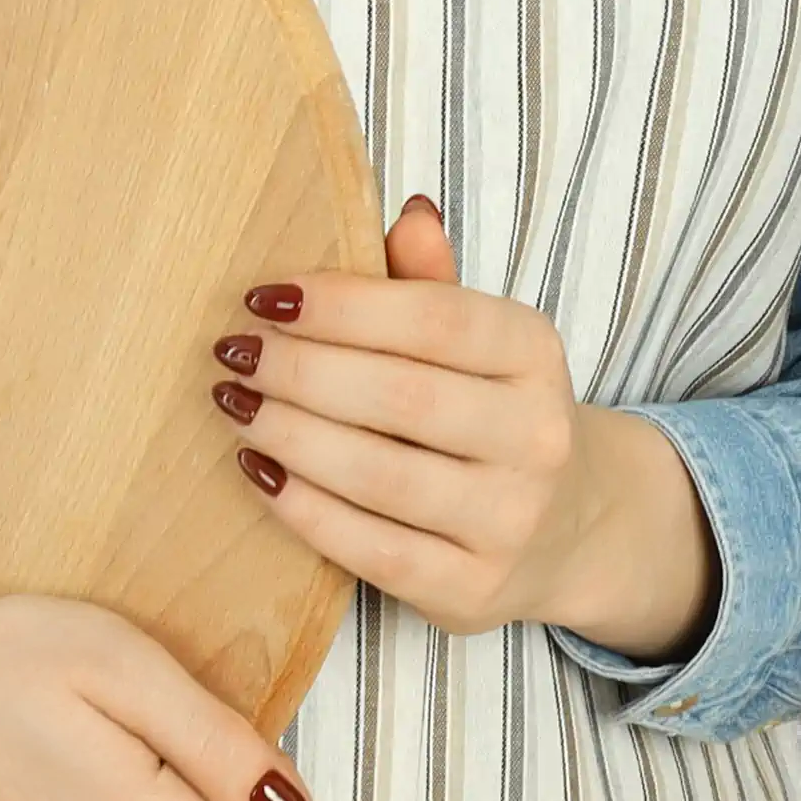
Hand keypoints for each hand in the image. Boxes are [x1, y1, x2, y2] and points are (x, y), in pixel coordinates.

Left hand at [221, 197, 718, 659]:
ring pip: (380, 475)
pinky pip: (370, 549)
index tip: (264, 294)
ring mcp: (508, 519)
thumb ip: (435, 282)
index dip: (344, 305)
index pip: (437, 319)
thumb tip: (405, 212)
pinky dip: (303, 509)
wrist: (568, 528)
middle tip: (233, 351)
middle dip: (302, 370)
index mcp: (534, 353)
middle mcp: (535, 435)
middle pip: (402, 396)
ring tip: (232, 404)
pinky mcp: (471, 589)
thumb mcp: (481, 341)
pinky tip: (256, 471)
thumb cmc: (493, 410)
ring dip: (290, 435)